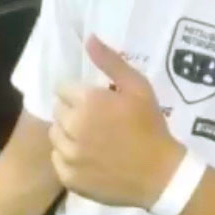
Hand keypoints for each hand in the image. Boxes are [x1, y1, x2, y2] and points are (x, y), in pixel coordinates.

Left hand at [49, 34, 184, 208]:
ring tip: (91, 139)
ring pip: (55, 135)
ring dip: (68, 134)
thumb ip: (110, 61)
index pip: (63, 88)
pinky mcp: (68, 177)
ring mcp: (68, 154)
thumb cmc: (150, 126)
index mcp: (87, 101)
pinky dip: (69, 158)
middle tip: (95, 120)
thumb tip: (89, 38)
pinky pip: (57, 160)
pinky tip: (89, 158)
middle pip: (57, 110)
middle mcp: (72, 126)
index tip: (94, 101)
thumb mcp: (138, 86)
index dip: (78, 93)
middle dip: (72, 111)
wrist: (159, 174)